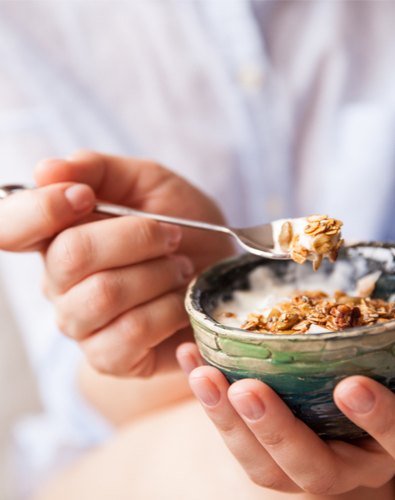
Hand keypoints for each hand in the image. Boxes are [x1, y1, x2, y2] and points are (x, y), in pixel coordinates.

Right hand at [0, 150, 233, 376]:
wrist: (218, 276)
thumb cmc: (186, 227)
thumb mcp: (150, 183)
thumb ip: (99, 170)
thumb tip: (46, 170)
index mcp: (59, 235)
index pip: (10, 227)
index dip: (40, 209)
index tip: (85, 196)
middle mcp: (59, 283)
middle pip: (71, 255)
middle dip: (136, 237)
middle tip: (173, 237)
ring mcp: (82, 324)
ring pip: (102, 295)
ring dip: (157, 274)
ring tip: (180, 269)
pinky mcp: (110, 358)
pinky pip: (130, 333)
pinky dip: (167, 311)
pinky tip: (180, 302)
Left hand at [177, 285, 394, 494]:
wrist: (365, 389)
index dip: (385, 422)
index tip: (351, 384)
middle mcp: (357, 462)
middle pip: (321, 472)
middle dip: (283, 434)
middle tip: (249, 389)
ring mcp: (307, 462)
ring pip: (266, 467)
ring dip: (229, 423)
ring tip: (205, 375)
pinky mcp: (269, 451)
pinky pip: (236, 440)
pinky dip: (209, 402)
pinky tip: (192, 358)